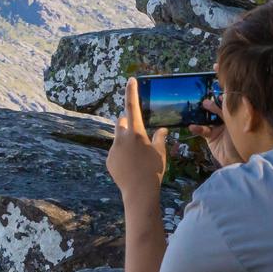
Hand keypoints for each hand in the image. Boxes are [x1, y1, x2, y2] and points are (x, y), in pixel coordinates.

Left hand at [107, 78, 168, 199]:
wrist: (138, 191)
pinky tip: (130, 166)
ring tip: (136, 156)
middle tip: (137, 132)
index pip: (132, 107)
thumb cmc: (153, 170)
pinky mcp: (109, 159)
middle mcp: (121, 138)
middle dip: (127, 122)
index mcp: (136, 133)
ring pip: (118, 138)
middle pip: (121, 121)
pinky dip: (122, 154)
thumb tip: (163, 129)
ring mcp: (113, 149)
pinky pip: (115, 151)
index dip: (131, 92)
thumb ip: (160, 138)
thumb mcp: (160, 153)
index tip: (130, 80)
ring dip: (125, 140)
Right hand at [189, 99, 242, 166]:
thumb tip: (245, 99)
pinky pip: (202, 130)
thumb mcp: (244, 127)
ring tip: (201, 109)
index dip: (225, 100)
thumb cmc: (244, 144)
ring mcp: (217, 129)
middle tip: (206, 102)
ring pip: (208, 119)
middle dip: (212, 105)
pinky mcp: (210, 137)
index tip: (220, 95)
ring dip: (203, 114)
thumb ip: (244, 114)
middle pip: (218, 111)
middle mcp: (227, 122)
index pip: (230, 107)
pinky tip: (192, 127)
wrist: (236, 161)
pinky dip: (197, 128)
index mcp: (237, 119)